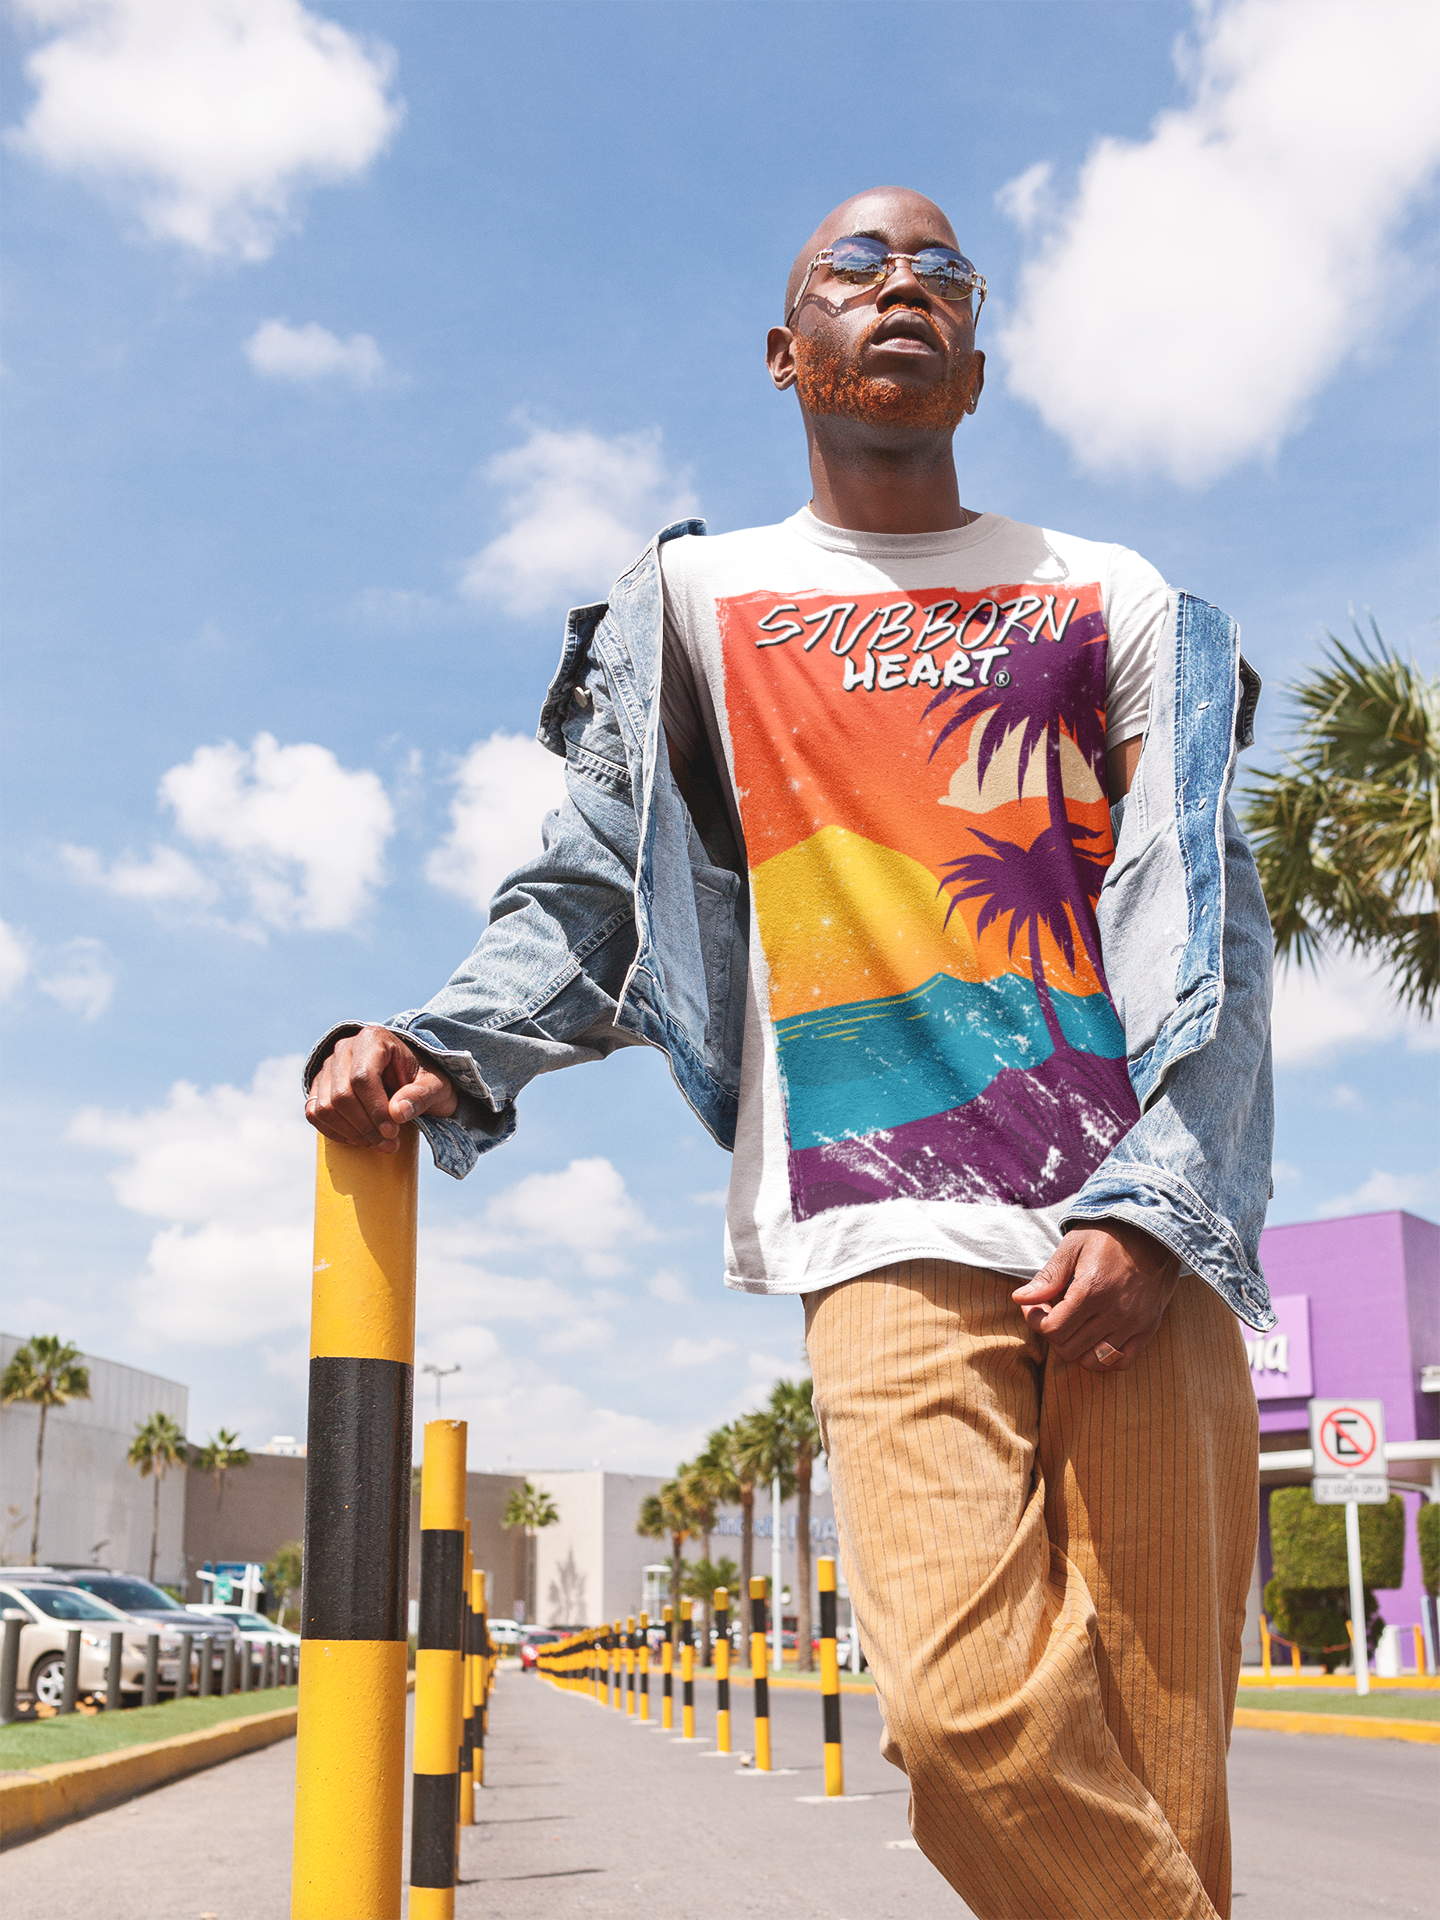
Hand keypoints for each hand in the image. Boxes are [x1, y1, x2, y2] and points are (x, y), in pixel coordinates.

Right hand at [305, 1026, 457, 1152]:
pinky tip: (359, 1139)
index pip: (363, 1077)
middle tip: (389, 1143)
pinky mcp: (320, 1085)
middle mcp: (344, 1047)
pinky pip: (313, 1113)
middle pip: (342, 1095)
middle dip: (365, 1126)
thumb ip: (422, 1096)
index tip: (393, 1133)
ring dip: (350, 1133)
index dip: (376, 1110)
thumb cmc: (425, 1080)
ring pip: (324, 1107)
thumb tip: (397, 1113)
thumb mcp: (437, 1086)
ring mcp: (328, 1066)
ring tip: (378, 1143)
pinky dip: (333, 1132)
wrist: (411, 1078)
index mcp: (373, 1038)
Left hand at [1011, 1222, 1182, 1373]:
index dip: (1034, 1320)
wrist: (1153, 1231)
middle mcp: (1115, 1312)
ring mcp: (1134, 1324)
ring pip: (1092, 1361)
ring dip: (1074, 1348)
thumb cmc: (1108, 1235)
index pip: (1053, 1329)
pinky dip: (1102, 1358)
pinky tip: (1093, 1338)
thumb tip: (1020, 1298)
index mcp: (1092, 1290)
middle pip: (1069, 1348)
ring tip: (1071, 1326)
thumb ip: (1048, 1277)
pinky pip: (1121, 1361)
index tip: (1033, 1305)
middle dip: (1050, 1334)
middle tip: (1049, 1313)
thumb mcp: (1073, 1246)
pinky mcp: (1148, 1328)